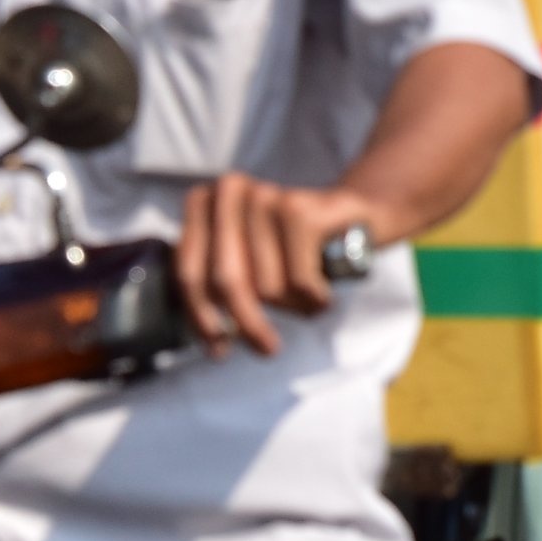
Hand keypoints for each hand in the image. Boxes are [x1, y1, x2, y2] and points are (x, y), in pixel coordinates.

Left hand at [175, 176, 383, 353]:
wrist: (353, 216)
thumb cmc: (291, 249)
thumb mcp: (245, 261)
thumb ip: (217, 286)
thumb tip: (214, 340)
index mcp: (204, 202)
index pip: (189, 273)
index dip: (202, 318)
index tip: (220, 349)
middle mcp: (229, 191)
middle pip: (226, 282)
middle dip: (249, 324)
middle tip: (268, 348)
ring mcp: (266, 196)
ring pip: (266, 288)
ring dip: (293, 306)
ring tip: (308, 294)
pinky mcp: (300, 209)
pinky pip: (299, 282)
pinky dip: (315, 297)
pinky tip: (324, 289)